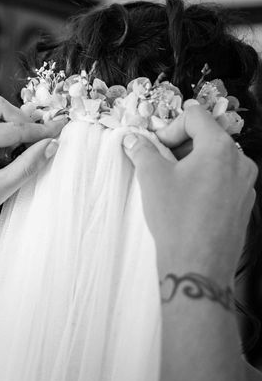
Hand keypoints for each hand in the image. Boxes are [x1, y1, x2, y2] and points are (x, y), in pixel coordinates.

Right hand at [122, 106, 257, 283]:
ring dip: (189, 164)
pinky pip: (222, 180)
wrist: (198, 264)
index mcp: (220, 148)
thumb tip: (134, 141)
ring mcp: (245, 184)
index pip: (195, 117)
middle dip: (178, 146)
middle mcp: (240, 162)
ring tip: (169, 184)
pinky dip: (202, 181)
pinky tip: (184, 201)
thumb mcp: (151, 178)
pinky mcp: (243, 204)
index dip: (169, 127)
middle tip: (157, 164)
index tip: (155, 147)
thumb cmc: (177, 219)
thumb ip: (142, 152)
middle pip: (206, 137)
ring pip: (214, 160)